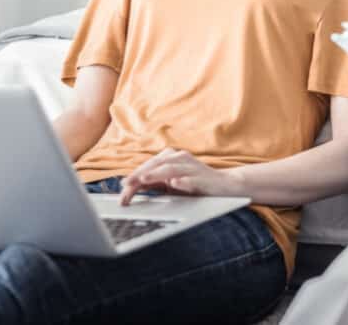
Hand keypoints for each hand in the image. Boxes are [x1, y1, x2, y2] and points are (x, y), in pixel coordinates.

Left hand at [119, 148, 244, 205]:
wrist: (226, 185)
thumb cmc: (196, 184)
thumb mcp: (172, 183)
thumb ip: (154, 183)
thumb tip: (129, 187)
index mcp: (171, 158)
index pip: (149, 166)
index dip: (134, 176)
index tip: (122, 188)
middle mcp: (180, 158)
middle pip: (156, 164)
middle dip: (140, 175)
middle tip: (126, 184)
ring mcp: (192, 166)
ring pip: (171, 168)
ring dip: (156, 173)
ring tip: (144, 179)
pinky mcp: (203, 177)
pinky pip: (191, 178)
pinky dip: (182, 181)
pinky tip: (175, 183)